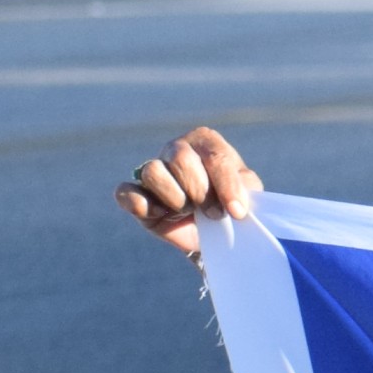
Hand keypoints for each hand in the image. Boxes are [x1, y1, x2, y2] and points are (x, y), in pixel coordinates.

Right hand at [117, 124, 259, 258]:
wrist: (211, 231)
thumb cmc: (229, 203)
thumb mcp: (246, 193)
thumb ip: (244, 188)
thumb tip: (233, 199)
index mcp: (205, 141)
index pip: (215, 157)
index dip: (226, 186)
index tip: (237, 211)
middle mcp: (176, 149)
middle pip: (181, 160)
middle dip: (201, 192)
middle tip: (213, 213)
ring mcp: (151, 170)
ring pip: (154, 172)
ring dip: (176, 199)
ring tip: (188, 211)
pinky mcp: (132, 193)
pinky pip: (125, 192)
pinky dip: (141, 205)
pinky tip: (161, 214)